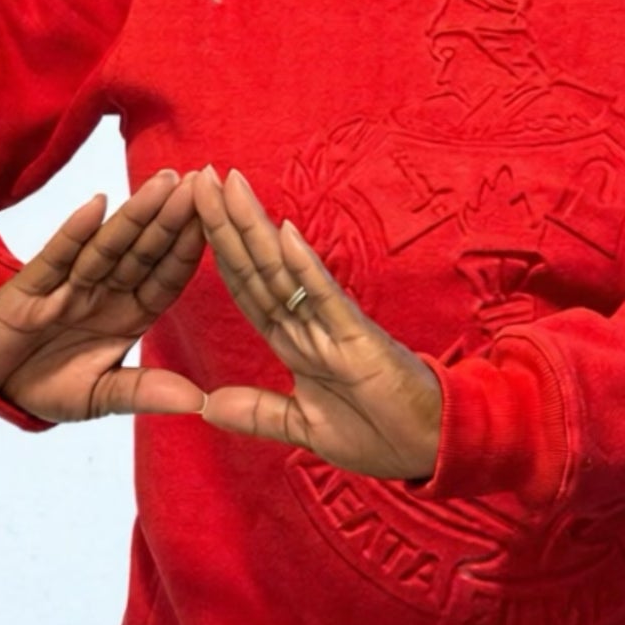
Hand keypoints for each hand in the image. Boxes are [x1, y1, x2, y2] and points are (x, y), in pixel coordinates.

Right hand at [0, 169, 207, 422]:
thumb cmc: (49, 384)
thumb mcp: (100, 397)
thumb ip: (144, 392)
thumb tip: (199, 402)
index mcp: (130, 315)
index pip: (166, 277)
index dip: (190, 250)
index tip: (220, 220)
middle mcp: (105, 292)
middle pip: (144, 251)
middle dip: (171, 218)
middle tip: (199, 181)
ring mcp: (70, 284)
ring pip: (108, 246)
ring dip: (135, 215)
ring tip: (163, 183)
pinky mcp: (31, 286)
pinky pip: (57, 256)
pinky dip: (75, 232)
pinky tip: (97, 205)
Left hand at [193, 166, 441, 480]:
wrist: (432, 449)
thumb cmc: (380, 433)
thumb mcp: (305, 428)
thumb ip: (259, 413)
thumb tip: (206, 405)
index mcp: (296, 345)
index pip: (248, 291)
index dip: (220, 254)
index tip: (192, 215)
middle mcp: (310, 326)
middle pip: (258, 269)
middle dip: (227, 224)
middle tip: (199, 176)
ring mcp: (334, 327)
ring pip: (285, 271)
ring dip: (255, 228)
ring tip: (229, 185)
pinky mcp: (359, 338)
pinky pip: (326, 298)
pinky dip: (305, 267)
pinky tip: (283, 233)